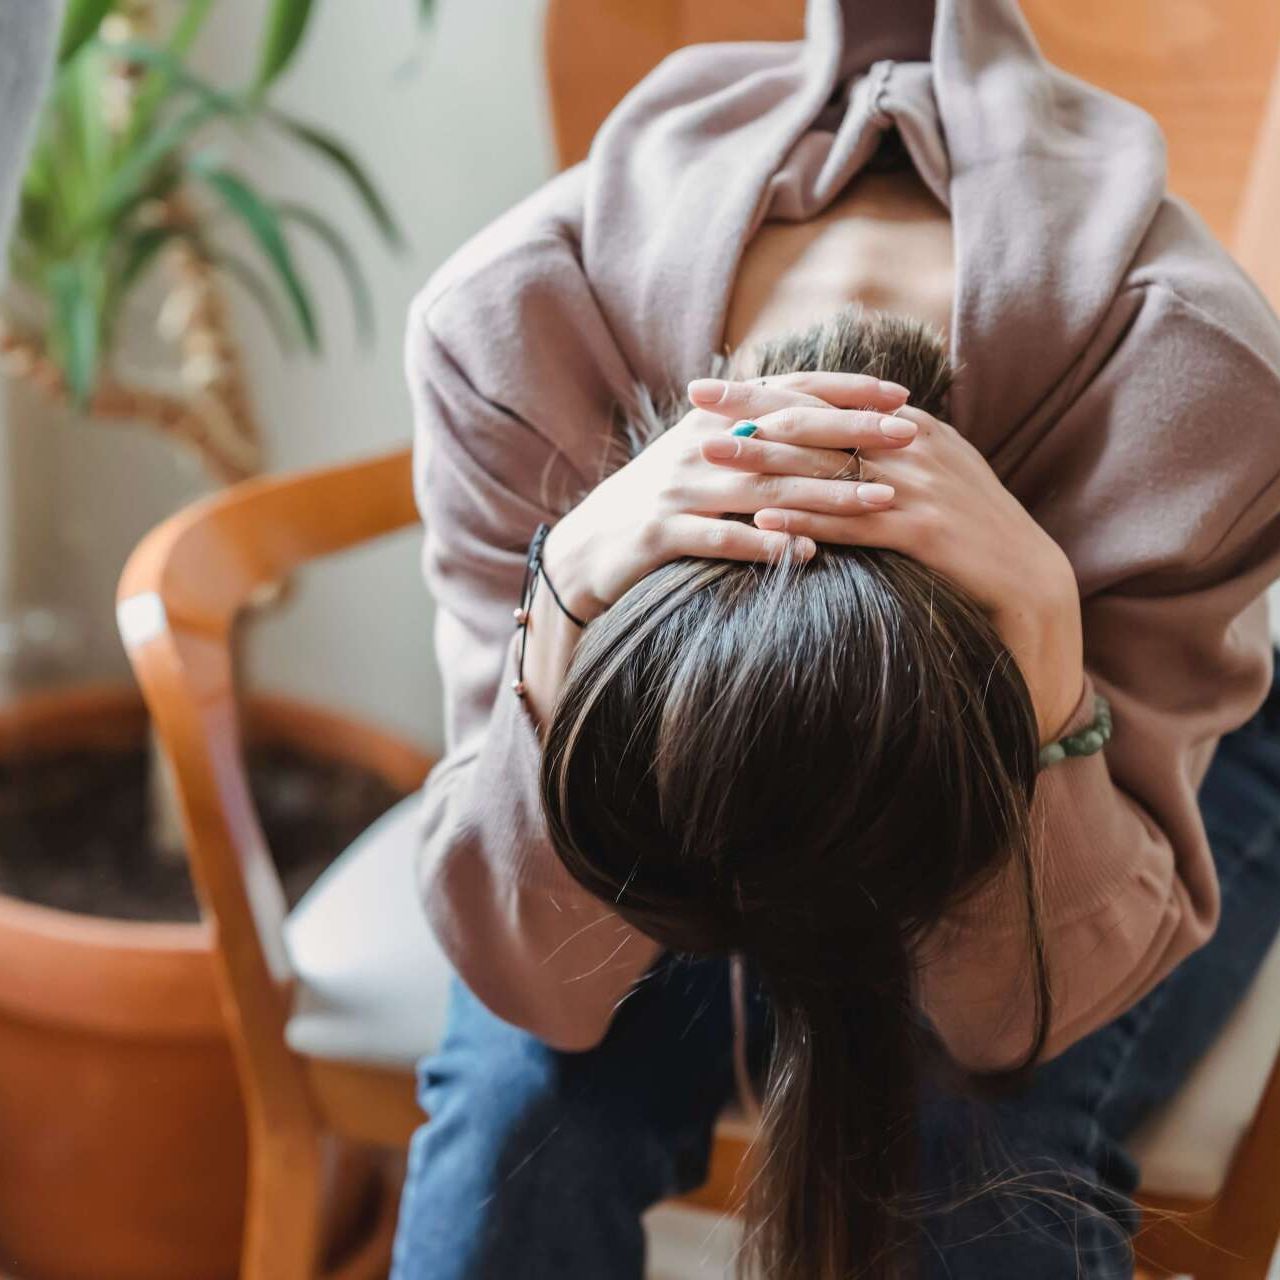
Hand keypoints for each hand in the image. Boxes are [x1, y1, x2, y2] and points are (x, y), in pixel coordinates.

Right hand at [541, 373, 914, 619]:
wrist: (588, 546)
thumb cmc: (661, 501)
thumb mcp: (702, 456)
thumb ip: (753, 431)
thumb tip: (823, 413)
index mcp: (714, 420)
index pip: (790, 393)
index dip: (846, 392)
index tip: (900, 397)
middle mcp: (699, 446)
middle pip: (788, 435)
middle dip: (853, 436)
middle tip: (909, 439)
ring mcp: (680, 489)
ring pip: (765, 488)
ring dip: (827, 495)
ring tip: (880, 502)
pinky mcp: (661, 533)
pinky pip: (722, 539)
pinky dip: (766, 545)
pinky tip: (807, 555)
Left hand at [693, 375, 1085, 745]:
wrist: (1028, 579)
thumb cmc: (970, 530)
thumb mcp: (932, 474)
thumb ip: (885, 450)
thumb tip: (829, 436)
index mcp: (909, 426)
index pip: (823, 398)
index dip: (764, 390)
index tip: (712, 384)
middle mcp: (911, 446)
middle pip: (816, 422)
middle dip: (750, 412)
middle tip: (695, 406)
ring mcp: (919, 487)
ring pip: (827, 468)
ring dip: (763, 462)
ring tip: (712, 457)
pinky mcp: (923, 530)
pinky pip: (851, 521)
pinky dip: (805, 518)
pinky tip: (763, 517)